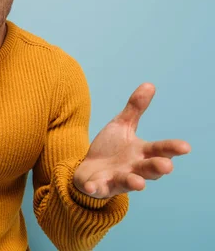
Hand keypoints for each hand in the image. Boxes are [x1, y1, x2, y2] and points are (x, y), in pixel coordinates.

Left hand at [73, 83, 190, 198]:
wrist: (88, 169)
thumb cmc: (110, 148)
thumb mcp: (122, 125)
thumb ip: (135, 109)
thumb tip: (149, 84)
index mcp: (142, 153)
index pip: (160, 150)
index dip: (172, 148)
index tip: (185, 147)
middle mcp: (134, 168)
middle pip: (149, 169)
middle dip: (157, 168)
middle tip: (166, 166)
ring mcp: (117, 179)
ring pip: (129, 182)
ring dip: (133, 182)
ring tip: (138, 183)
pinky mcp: (100, 187)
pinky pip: (98, 189)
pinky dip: (96, 188)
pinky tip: (92, 186)